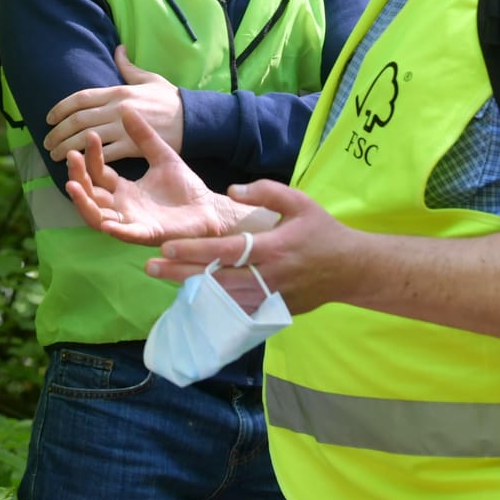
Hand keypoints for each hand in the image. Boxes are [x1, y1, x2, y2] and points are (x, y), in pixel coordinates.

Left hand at [43, 46, 184, 162]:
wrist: (195, 120)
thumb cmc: (172, 100)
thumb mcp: (150, 78)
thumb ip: (128, 67)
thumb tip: (118, 49)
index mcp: (119, 91)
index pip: (81, 97)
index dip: (61, 108)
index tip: (48, 118)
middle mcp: (118, 108)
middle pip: (79, 119)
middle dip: (58, 132)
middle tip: (47, 143)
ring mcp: (125, 127)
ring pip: (87, 138)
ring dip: (68, 149)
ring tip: (55, 157)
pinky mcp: (135, 146)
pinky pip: (107, 154)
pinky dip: (90, 160)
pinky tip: (80, 166)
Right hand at [64, 107, 241, 243]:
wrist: (210, 208)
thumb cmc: (185, 185)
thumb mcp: (162, 155)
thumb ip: (144, 136)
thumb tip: (126, 108)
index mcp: (124, 189)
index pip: (98, 173)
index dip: (91, 156)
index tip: (90, 135)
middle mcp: (122, 206)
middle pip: (90, 194)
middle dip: (78, 176)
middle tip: (71, 155)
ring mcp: (132, 222)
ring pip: (97, 217)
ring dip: (83, 203)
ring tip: (72, 185)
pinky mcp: (147, 234)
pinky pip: (126, 234)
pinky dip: (114, 229)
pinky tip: (104, 221)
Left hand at [148, 178, 360, 314]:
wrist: (350, 269)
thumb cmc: (322, 231)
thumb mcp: (299, 201)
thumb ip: (266, 191)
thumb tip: (231, 189)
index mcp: (273, 248)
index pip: (226, 251)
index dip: (195, 250)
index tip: (166, 248)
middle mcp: (268, 277)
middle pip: (216, 278)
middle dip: (180, 273)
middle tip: (149, 267)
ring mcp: (270, 298)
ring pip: (222, 298)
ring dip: (191, 289)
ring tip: (163, 278)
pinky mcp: (271, 311)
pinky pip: (236, 310)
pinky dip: (212, 304)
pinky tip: (190, 296)